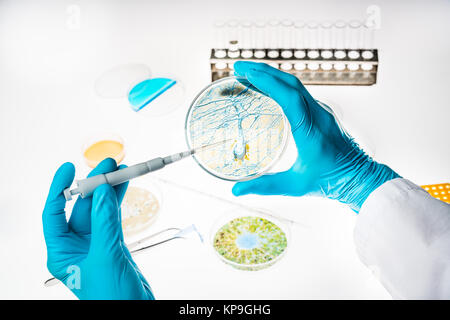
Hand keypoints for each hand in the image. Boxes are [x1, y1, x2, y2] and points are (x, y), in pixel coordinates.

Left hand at [43, 158, 153, 299]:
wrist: (136, 311)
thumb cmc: (112, 298)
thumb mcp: (105, 257)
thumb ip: (105, 223)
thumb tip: (101, 193)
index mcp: (61, 253)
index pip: (53, 214)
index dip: (59, 189)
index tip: (69, 169)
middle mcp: (76, 246)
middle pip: (81, 208)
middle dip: (93, 185)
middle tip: (107, 165)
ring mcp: (96, 244)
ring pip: (100, 210)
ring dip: (109, 191)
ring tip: (120, 171)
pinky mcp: (113, 244)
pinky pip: (114, 217)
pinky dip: (119, 202)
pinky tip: (124, 188)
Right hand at [232, 61, 398, 211]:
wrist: (360, 178)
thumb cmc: (330, 182)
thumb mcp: (295, 186)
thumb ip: (264, 187)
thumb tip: (235, 191)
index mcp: (311, 131)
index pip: (289, 97)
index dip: (267, 82)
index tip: (247, 73)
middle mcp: (319, 116)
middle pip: (290, 83)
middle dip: (263, 71)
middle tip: (239, 66)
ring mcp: (322, 112)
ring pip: (296, 85)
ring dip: (272, 75)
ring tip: (248, 73)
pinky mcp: (322, 114)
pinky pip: (300, 92)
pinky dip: (280, 85)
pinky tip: (268, 88)